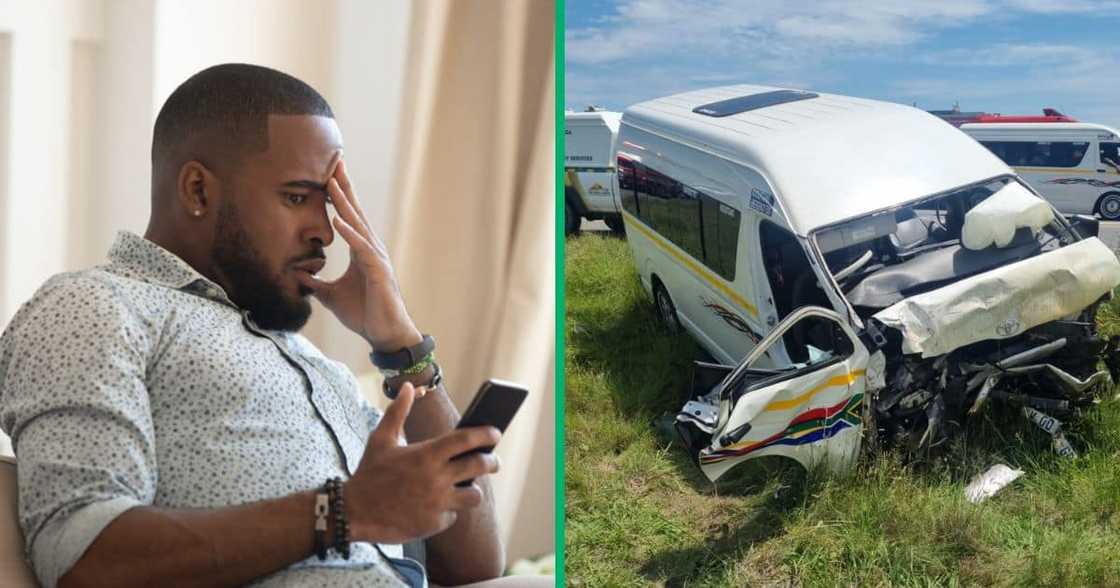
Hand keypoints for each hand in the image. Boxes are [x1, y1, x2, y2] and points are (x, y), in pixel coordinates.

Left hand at [297, 158, 421, 350]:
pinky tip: (338, 219)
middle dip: (343, 186)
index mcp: (360, 250)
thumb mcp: (331, 296)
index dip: (338, 195)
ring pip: (358, 224)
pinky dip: (350, 233)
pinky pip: (362, 248)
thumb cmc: (364, 314)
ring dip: (344, 203)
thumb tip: (296, 275)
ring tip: (332, 182)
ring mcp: (376, 258)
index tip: (328, 172)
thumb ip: (316, 283)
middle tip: (334, 161)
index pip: (348, 216)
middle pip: (354, 211)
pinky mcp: (378, 271)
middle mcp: (370, 248)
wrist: (384, 334)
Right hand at [346, 383, 501, 543]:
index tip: (496, 433)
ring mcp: (437, 502)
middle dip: (492, 462)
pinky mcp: (434, 523)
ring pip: (473, 496)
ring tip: (467, 486)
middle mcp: (436, 478)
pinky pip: (453, 515)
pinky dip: (448, 510)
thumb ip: (398, 411)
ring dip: (472, 490)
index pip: (466, 439)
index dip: (485, 434)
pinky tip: (438, 505)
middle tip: (493, 461)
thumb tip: (409, 386)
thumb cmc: (369, 472)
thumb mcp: (380, 439)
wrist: (353, 512)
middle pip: (479, 466)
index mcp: (426, 454)